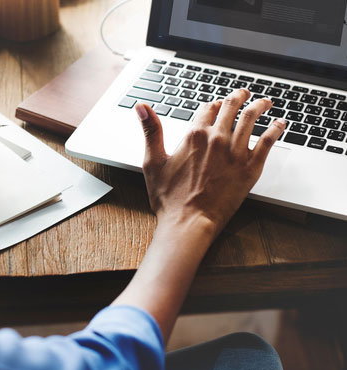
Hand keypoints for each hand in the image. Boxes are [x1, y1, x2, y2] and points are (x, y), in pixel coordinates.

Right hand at [136, 89, 285, 234]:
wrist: (189, 222)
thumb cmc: (169, 198)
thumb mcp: (153, 161)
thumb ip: (151, 131)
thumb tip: (141, 107)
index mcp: (194, 135)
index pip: (208, 109)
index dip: (213, 105)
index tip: (217, 105)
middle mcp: (217, 139)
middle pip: (231, 107)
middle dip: (239, 97)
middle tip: (244, 94)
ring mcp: (236, 152)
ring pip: (252, 118)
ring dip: (259, 105)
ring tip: (265, 102)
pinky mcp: (251, 167)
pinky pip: (268, 141)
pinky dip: (276, 128)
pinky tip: (280, 124)